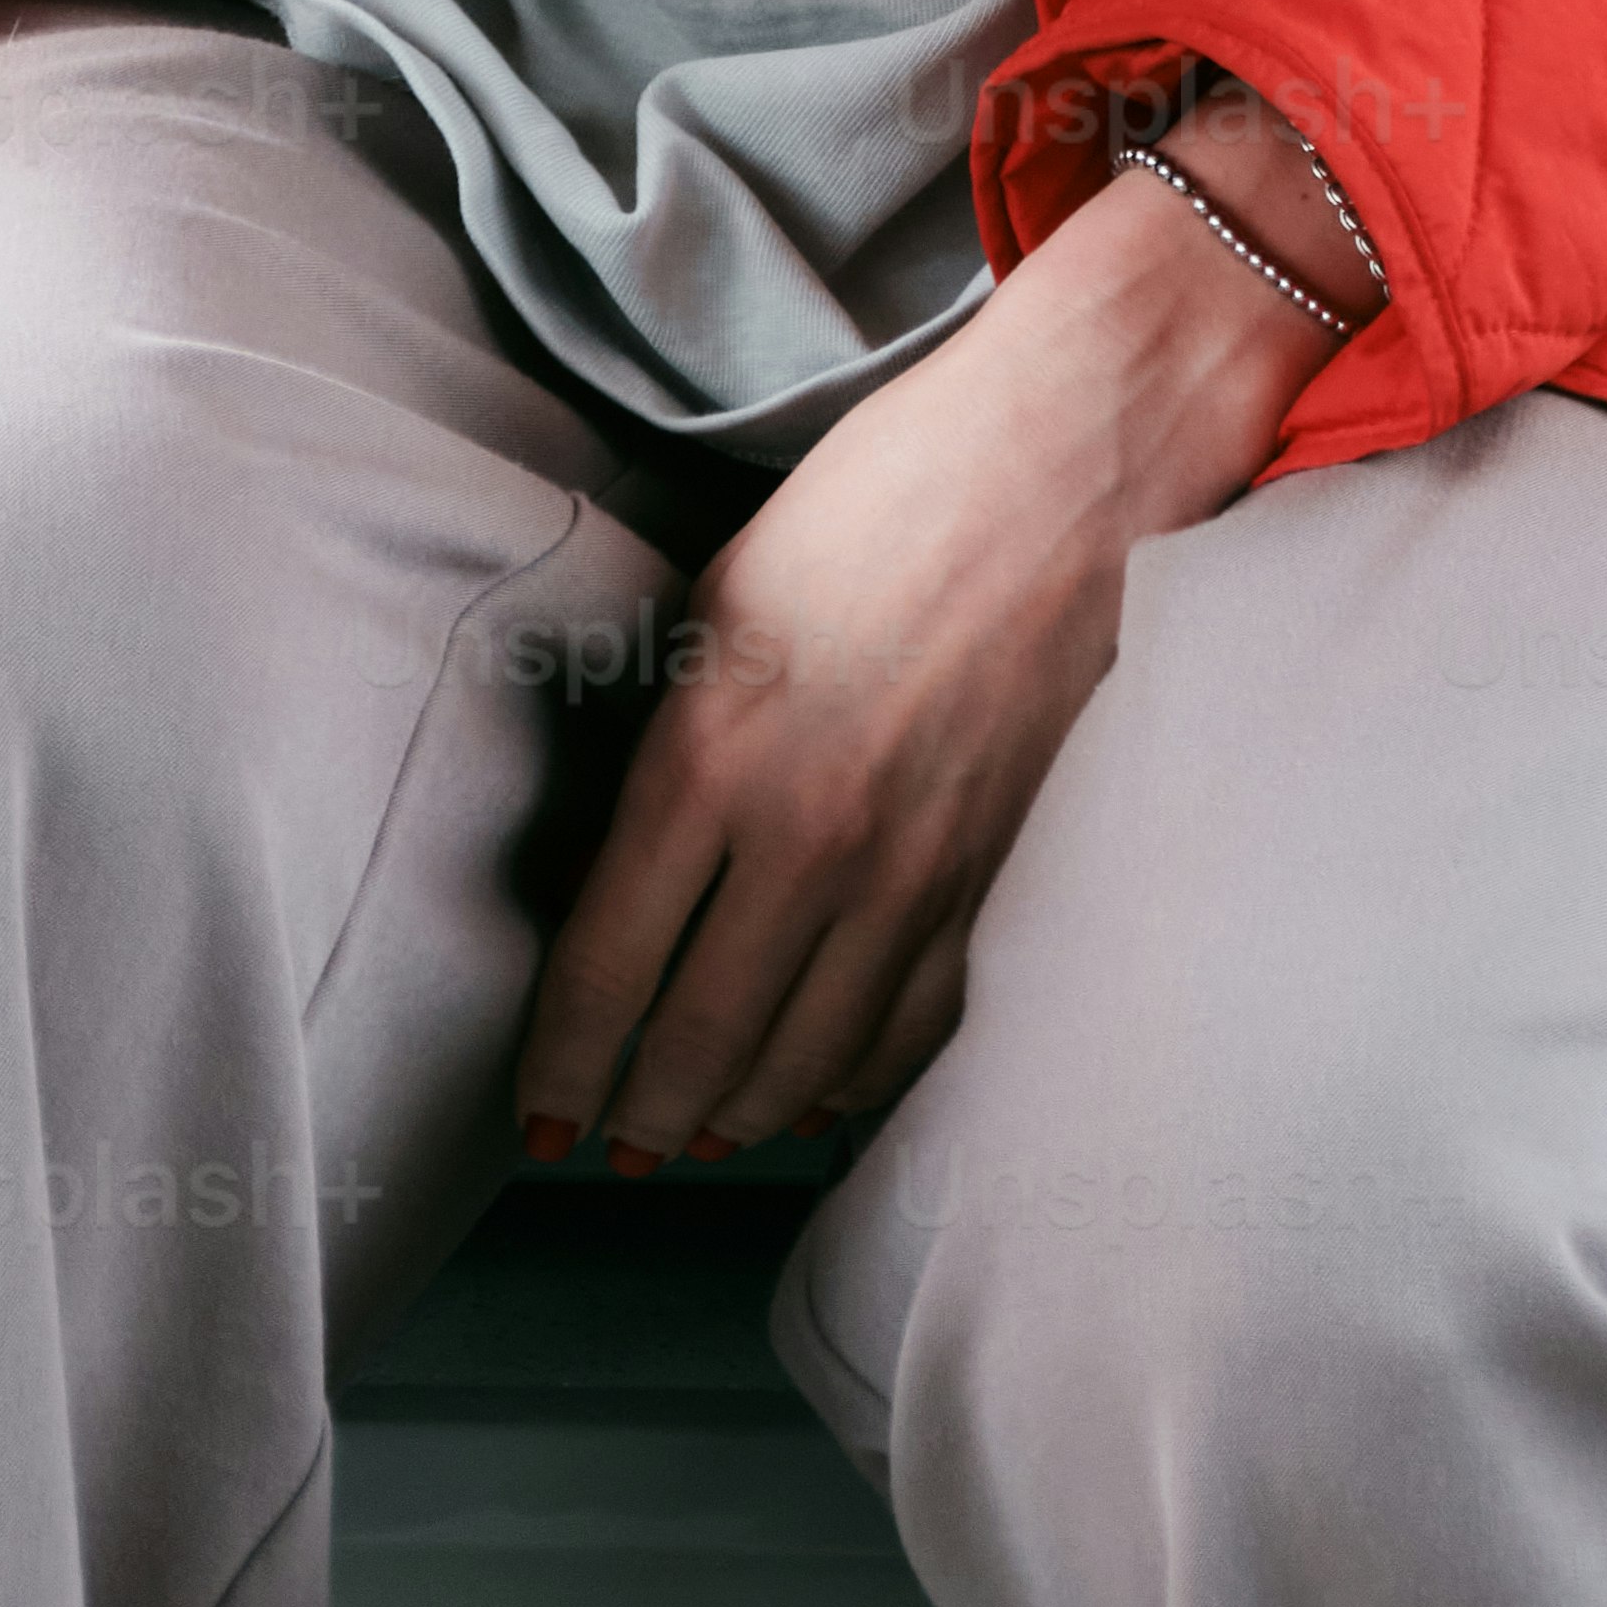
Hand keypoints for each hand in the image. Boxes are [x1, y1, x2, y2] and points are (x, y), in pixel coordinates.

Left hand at [511, 103, 1354, 1166]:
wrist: (1073, 456)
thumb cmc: (886, 491)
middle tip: (599, 1150)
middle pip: (700, 1037)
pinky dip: (856, 1078)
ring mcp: (917, 871)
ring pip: (809, 1058)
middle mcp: (809, 836)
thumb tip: (630, 855)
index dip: (560, 1060)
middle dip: (639, 1115)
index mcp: (713, 750)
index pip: (607, 962)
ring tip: (694, 1137)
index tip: (533, 1115)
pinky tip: (819, 1094)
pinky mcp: (999, 876)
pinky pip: (914, 1024)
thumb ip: (675, 736)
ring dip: (740, 1115)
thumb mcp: (725, 595)